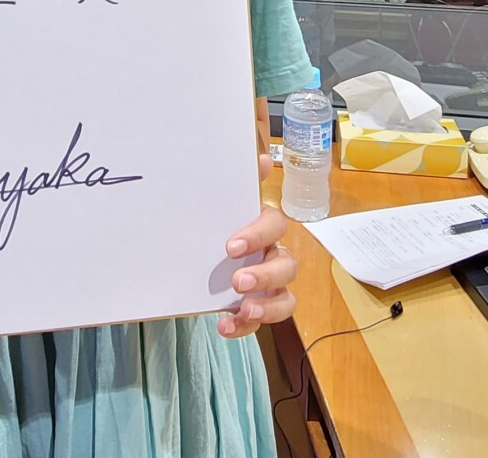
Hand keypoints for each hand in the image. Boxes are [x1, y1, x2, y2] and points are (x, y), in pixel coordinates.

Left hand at [218, 153, 297, 338]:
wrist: (201, 254)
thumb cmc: (221, 224)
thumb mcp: (224, 204)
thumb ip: (241, 185)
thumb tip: (258, 159)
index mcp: (265, 228)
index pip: (275, 225)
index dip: (257, 235)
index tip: (230, 247)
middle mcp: (274, 256)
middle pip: (287, 265)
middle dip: (264, 275)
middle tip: (238, 282)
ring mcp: (270, 286)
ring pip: (286, 300)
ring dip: (267, 308)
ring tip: (244, 311)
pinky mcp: (258, 308)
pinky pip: (262, 323)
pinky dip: (245, 327)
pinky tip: (225, 326)